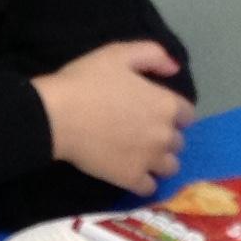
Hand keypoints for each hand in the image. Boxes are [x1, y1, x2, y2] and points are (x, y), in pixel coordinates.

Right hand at [31, 41, 193, 196]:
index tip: (150, 111)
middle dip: (163, 137)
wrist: (55, 116)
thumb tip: (173, 68)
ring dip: (157, 162)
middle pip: (178, 142)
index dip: (169, 112)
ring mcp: (149, 160)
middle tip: (139, 132)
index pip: (186, 114)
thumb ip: (152, 55)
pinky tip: (128, 172)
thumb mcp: (118, 54)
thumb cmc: (84, 82)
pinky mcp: (131, 178)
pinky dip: (142, 181)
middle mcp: (165, 134)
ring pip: (169, 167)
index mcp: (166, 104)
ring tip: (136, 156)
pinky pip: (149, 187)